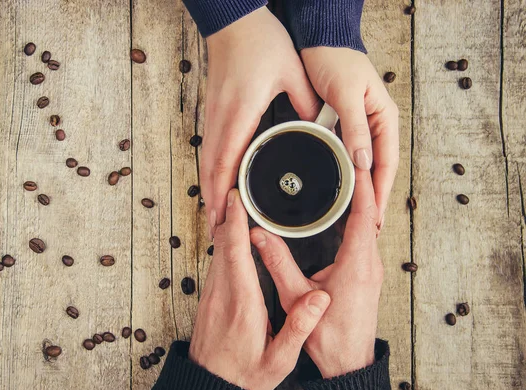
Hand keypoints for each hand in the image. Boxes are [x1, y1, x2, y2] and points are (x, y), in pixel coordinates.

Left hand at [190, 189, 330, 389]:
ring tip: (238, 203)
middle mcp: (223, 293)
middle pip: (223, 243)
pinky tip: (232, 234)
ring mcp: (213, 294)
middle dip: (231, 213)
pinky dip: (224, 242)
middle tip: (240, 187)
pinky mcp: (210, 297)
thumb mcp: (279, 359)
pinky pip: (215, 261)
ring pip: (217, 250)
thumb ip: (299, 327)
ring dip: (227, 225)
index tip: (237, 198)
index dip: (236, 222)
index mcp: (242, 303)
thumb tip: (319, 299)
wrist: (210, 388)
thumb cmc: (245, 374)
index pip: (235, 252)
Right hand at [202, 7, 319, 236]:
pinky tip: (218, 182)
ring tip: (217, 215)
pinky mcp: (215, 112)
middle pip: (211, 169)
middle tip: (218, 229)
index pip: (226, 163)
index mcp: (240, 113)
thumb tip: (319, 125)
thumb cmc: (260, 41)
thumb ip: (307, 101)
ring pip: (208, 161)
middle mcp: (222, 119)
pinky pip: (211, 148)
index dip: (222, 195)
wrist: (233, 20)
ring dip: (210, 189)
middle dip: (213, 202)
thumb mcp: (292, 71)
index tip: (223, 219)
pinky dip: (212, 171)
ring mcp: (215, 116)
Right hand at [250, 170, 382, 378]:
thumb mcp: (296, 297)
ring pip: (368, 226)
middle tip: (349, 160)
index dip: (361, 184)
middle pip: (369, 214)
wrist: (349, 364)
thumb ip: (278, 263)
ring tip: (348, 179)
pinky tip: (345, 214)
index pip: (363, 213)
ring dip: (360, 202)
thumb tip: (260, 236)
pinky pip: (365, 239)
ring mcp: (370, 270)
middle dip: (360, 185)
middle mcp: (369, 263)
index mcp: (357, 264)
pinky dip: (357, 220)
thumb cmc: (329, 337)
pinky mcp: (366, 276)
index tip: (357, 161)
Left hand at [301, 47, 398, 226]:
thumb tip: (364, 163)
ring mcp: (358, 127)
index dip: (383, 191)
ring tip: (354, 215)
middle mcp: (374, 125)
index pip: (387, 162)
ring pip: (361, 164)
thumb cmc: (336, 60)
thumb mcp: (347, 95)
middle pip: (377, 168)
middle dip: (374, 197)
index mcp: (384, 117)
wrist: (317, 42)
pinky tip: (337, 187)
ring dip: (359, 188)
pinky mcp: (340, 125)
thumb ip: (355, 128)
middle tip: (368, 226)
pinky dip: (342, 171)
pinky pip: (344, 154)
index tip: (377, 217)